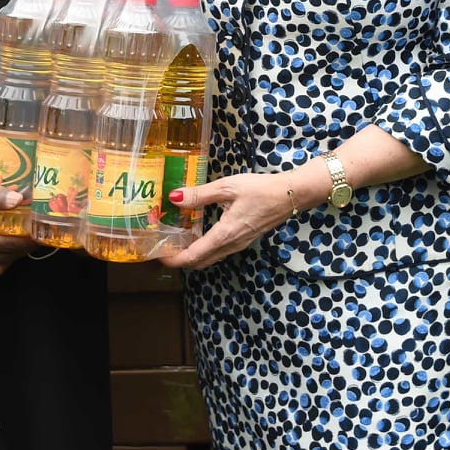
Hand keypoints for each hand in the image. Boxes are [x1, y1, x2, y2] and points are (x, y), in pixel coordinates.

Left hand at [159, 167, 323, 270]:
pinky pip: (219, 251)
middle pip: (199, 262)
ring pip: (210, 258)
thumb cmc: (261, 189)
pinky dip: (204, 248)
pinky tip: (198, 232)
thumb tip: (174, 198)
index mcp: (224, 234)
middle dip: (179, 259)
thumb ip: (200, 194)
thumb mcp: (228, 187)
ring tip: (177, 239)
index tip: (157, 253)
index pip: (193, 257)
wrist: (292, 195)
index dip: (173, 259)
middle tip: (163, 246)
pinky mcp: (244, 240)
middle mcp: (231, 245)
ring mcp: (239, 244)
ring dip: (192, 254)